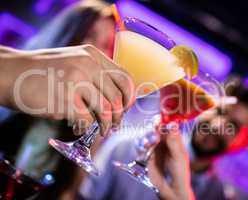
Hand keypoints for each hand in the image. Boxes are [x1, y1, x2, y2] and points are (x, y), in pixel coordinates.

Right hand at [0, 45, 134, 135]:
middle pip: (118, 97)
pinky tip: (78, 128)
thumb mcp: (73, 61)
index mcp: (93, 55)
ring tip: (102, 130)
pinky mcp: (64, 98)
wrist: (10, 73)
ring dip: (106, 125)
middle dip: (120, 116)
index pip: (125, 77)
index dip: (130, 96)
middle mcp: (88, 65)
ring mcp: (76, 80)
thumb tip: (116, 99)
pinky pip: (86, 120)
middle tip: (115, 125)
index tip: (126, 108)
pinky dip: (84, 128)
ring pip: (106, 110)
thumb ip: (95, 74)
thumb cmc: (44, 72)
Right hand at [148, 125, 194, 199]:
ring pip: (146, 136)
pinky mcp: (147, 156)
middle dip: (152, 129)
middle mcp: (164, 142)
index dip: (162, 121)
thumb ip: (173, 141)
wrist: (171, 188)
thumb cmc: (180, 173)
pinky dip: (141, 146)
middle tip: (153, 132)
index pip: (167, 126)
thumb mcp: (178, 156)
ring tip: (149, 143)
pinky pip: (140, 147)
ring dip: (146, 138)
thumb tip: (171, 124)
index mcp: (174, 140)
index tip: (158, 118)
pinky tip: (144, 149)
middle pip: (155, 129)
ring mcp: (155, 149)